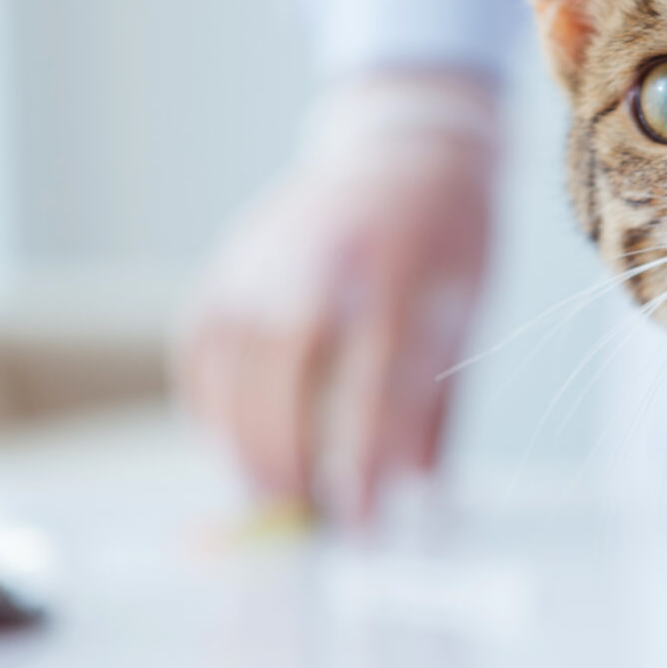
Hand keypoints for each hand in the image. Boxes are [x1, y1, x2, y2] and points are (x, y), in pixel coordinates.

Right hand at [175, 70, 496, 520]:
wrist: (405, 145)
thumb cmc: (449, 240)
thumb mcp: (466, 314)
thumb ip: (435, 407)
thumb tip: (412, 497)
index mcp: (398, 273)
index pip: (373, 385)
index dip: (362, 463)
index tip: (361, 522)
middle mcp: (321, 262)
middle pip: (287, 380)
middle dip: (291, 464)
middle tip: (305, 519)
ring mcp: (264, 258)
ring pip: (232, 370)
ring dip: (242, 446)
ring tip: (267, 497)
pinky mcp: (229, 263)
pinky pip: (200, 350)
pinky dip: (206, 405)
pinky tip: (229, 442)